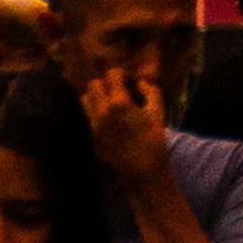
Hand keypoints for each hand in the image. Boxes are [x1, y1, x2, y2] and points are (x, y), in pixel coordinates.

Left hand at [75, 57, 170, 190]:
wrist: (142, 168)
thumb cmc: (153, 138)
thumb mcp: (157, 110)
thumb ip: (149, 90)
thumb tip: (140, 82)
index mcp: (119, 103)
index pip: (111, 75)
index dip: (120, 73)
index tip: (126, 78)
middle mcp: (102, 113)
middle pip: (93, 86)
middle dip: (104, 83)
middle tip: (115, 89)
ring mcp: (94, 127)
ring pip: (85, 101)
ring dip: (95, 97)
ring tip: (108, 102)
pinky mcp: (91, 138)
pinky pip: (87, 118)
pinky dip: (94, 112)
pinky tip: (108, 118)